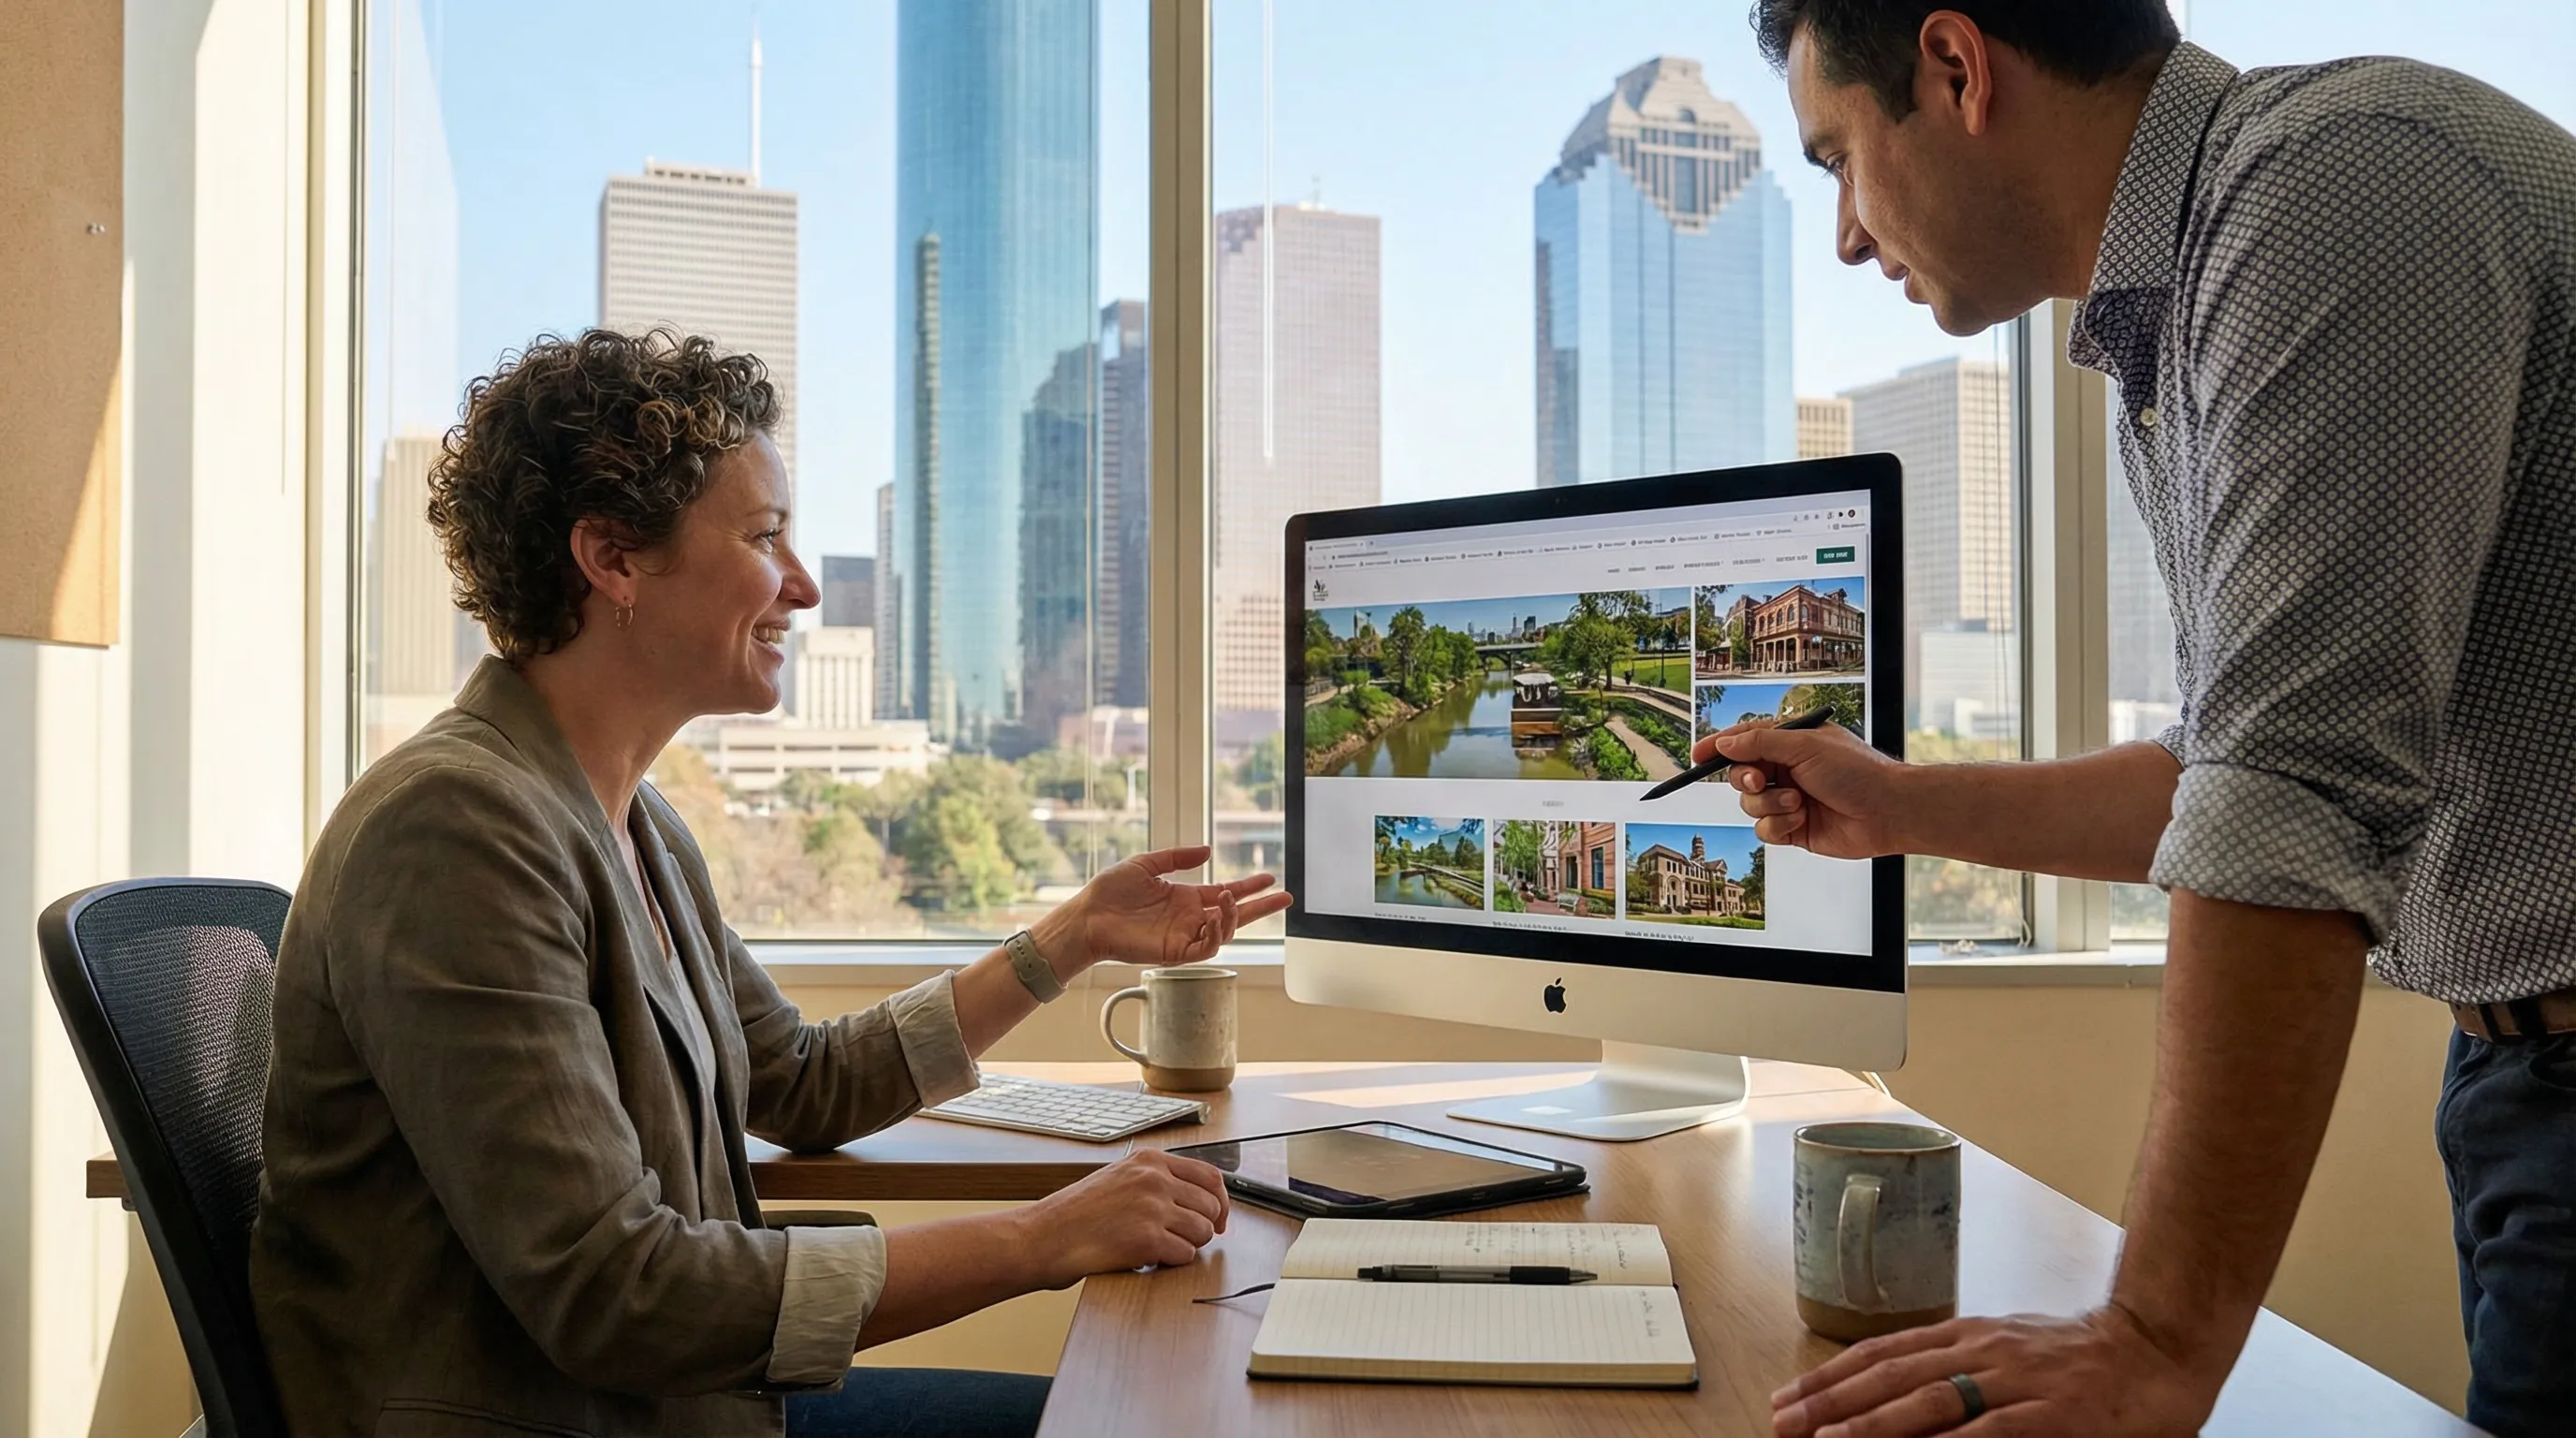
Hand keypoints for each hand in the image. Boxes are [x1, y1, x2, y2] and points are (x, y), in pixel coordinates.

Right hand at [1020, 1150, 1231, 1286]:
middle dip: (1204, 1227)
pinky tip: (1149, 1258)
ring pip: (1203, 1232)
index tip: (1219, 1218)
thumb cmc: (1075, 1214)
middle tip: (1184, 1240)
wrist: (1043, 1236)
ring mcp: (1153, 1208)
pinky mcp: (1148, 1239)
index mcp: (1150, 1160)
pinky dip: (1172, 1262)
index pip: (1210, 1176)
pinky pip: (1186, 1255)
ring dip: (1187, 1245)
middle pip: (1211, 1206)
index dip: (1220, 1201)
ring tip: (1159, 1248)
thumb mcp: (1117, 1178)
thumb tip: (1195, 1199)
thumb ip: (1155, 1181)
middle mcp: (1155, 1179)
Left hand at [1036, 845, 1291, 975]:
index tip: (1269, 878)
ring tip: (1231, 897)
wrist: (1088, 915)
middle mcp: (1189, 918)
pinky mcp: (1175, 952)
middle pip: (1235, 915)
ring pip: (1224, 932)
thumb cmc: (1110, 892)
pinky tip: (1215, 918)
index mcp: (1185, 898)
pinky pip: (1206, 948)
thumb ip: (1177, 857)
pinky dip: (1216, 934)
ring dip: (1234, 915)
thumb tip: (1208, 851)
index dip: (1249, 887)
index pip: (1226, 893)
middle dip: (1262, 907)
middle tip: (1286, 897)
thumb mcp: (1146, 863)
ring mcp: (1184, 936)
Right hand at [1689, 719, 1911, 858]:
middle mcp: (1787, 770)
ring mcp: (1789, 800)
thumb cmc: (1857, 771)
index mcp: (1791, 742)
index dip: (1719, 747)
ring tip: (1798, 803)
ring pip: (1750, 805)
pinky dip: (1779, 826)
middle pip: (1740, 774)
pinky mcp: (1793, 828)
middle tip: (1761, 780)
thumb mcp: (1805, 746)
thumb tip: (1726, 743)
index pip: (1745, 740)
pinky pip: (1764, 830)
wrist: (1887, 812)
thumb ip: (1760, 742)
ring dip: (1769, 805)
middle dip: (1746, 779)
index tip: (1697, 756)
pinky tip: (1801, 821)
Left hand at [1771, 1308, 2215, 1436]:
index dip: (1832, 1377)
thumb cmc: (2078, 1358)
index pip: (1884, 1354)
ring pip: (1931, 1402)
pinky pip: (1992, 1432)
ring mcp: (2016, 1382)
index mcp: (1968, 1336)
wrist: (2155, 1348)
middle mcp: (1983, 1352)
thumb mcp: (2006, 1351)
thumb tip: (1893, 1397)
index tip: (1789, 1399)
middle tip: (1785, 1423)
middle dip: (1832, 1403)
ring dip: (1873, 1424)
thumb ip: (1954, 1369)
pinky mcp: (2052, 1415)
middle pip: (1892, 1377)